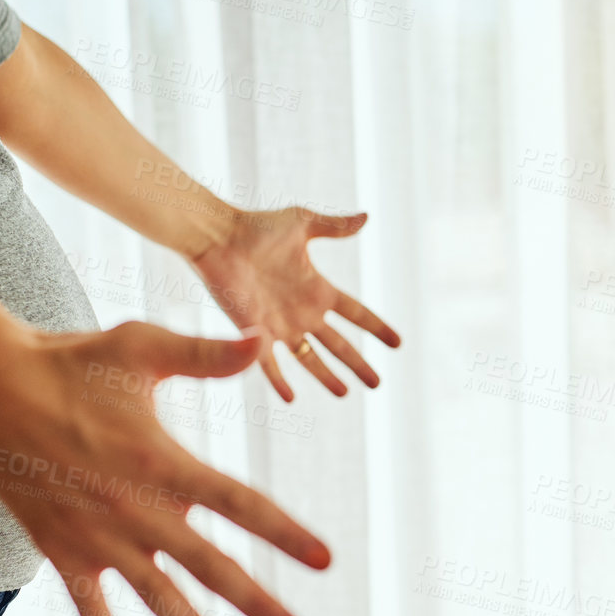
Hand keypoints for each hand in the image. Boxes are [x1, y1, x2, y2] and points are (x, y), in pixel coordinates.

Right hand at [0, 320, 330, 615]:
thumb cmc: (70, 361)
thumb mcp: (141, 348)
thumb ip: (207, 355)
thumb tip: (262, 342)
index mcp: (163, 462)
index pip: (240, 504)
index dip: (285, 533)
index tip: (325, 559)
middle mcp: (135, 509)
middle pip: (210, 566)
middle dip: (256, 602)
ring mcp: (98, 537)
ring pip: (158, 597)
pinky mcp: (61, 551)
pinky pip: (90, 609)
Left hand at [187, 205, 401, 401]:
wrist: (217, 236)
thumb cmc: (256, 226)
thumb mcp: (303, 223)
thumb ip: (334, 226)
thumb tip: (367, 217)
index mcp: (317, 289)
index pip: (355, 313)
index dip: (376, 327)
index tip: (397, 343)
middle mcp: (302, 312)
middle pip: (338, 344)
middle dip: (358, 363)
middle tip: (377, 384)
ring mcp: (278, 325)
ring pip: (309, 359)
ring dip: (326, 377)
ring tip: (344, 393)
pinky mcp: (253, 332)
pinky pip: (269, 363)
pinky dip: (279, 381)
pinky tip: (290, 398)